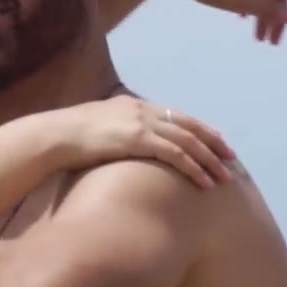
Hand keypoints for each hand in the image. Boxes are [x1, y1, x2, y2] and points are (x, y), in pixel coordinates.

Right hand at [46, 95, 234, 187]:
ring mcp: (141, 123)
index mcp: (133, 105)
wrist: (56, 135)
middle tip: (230, 158)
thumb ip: (115, 130)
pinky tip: (204, 182)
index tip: (215, 141)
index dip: (198, 128)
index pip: (175, 115)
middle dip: (212, 142)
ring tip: (223, 177)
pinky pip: (175, 154)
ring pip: (187, 140)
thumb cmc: (70, 136)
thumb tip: (122, 145)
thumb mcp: (97, 126)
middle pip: (188, 125)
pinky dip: (194, 168)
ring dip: (208, 159)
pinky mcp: (138, 138)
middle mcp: (142, 110)